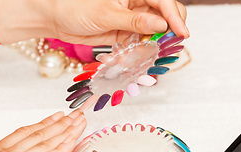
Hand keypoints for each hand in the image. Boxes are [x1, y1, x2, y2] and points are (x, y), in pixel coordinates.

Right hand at [0, 110, 85, 151]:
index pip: (25, 133)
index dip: (43, 124)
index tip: (57, 116)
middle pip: (40, 134)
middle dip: (61, 124)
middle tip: (77, 113)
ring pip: (46, 143)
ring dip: (66, 132)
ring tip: (80, 121)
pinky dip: (61, 150)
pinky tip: (73, 141)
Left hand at [49, 0, 188, 45]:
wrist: (58, 19)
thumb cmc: (77, 8)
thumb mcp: (107, 13)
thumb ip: (134, 20)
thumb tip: (161, 24)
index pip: (162, 1)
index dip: (175, 16)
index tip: (182, 33)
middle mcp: (136, 3)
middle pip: (164, 14)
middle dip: (171, 29)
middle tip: (172, 46)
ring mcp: (131, 18)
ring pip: (154, 30)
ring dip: (158, 43)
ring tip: (159, 55)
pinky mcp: (125, 32)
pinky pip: (140, 41)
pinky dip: (144, 50)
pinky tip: (145, 57)